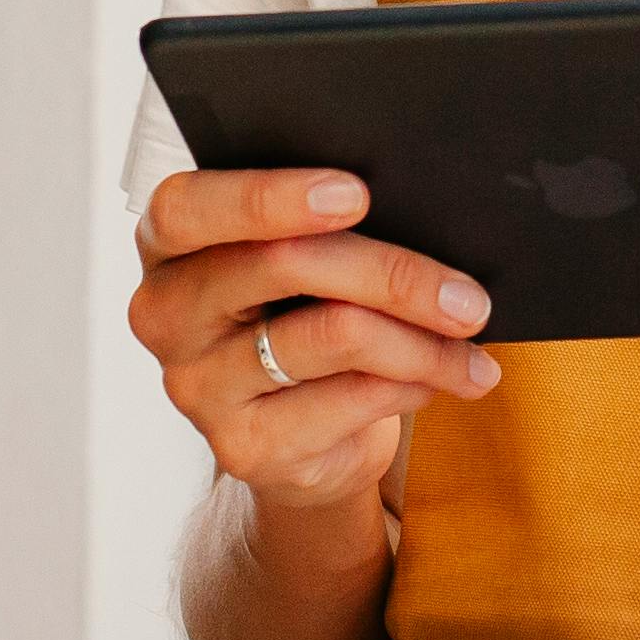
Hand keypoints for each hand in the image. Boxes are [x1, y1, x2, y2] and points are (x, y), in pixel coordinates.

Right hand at [125, 168, 498, 515]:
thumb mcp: (301, 262)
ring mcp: (197, 386)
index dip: (269, 198)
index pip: (190, 208)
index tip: (355, 193)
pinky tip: (443, 378)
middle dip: (391, 274)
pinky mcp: (242, 446)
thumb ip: (325, 230)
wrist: (304, 438)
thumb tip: (426, 209)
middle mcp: (166, 313)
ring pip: (331, 336)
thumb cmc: (305, 316)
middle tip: (466, 294)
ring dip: (422, 340)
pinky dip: (413, 382)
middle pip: (282, 266)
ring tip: (473, 338)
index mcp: (168, 243)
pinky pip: (348, 399)